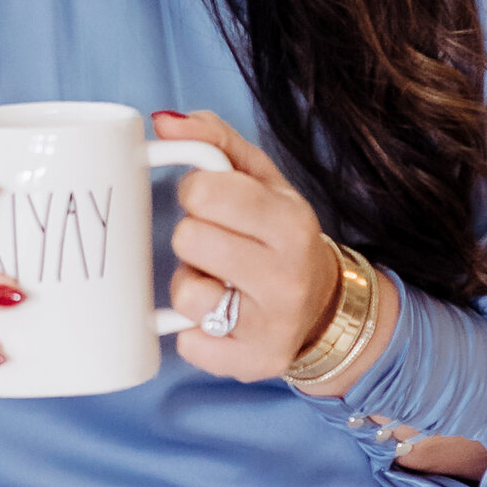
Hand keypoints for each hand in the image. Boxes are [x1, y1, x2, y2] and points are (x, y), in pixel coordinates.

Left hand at [152, 109, 399, 393]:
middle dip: (194, 239)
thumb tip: (163, 122)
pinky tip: (221, 318)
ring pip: (184, 294)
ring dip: (192, 285)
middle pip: (190, 238)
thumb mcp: (262, 180)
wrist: (324, 308)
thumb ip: (214, 141)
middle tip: (217, 246)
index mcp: (292, 223)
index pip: (205, 190)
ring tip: (219, 282)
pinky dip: (194, 330)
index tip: (212, 202)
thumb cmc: (279, 235)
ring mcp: (270, 326)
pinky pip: (187, 343)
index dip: (197, 192)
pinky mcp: (251, 364)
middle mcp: (287, 277)